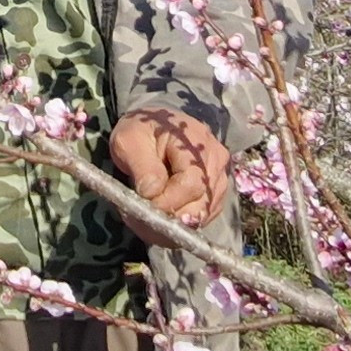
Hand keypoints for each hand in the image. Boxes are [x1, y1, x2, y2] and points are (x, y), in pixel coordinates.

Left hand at [110, 108, 232, 229]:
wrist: (156, 126)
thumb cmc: (142, 131)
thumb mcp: (130, 140)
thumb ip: (142, 166)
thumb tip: (152, 193)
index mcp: (197, 145)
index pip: (191, 185)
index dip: (166, 202)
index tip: (141, 204)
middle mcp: (217, 163)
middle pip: (200, 205)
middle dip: (168, 217)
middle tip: (140, 216)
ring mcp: (219, 180)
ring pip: (202, 216)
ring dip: (172, 224)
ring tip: (146, 216)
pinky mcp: (215, 195)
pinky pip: (201, 218)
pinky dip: (178, 225)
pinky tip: (159, 217)